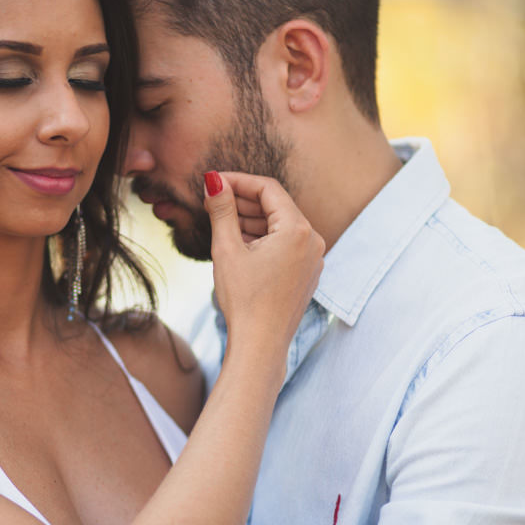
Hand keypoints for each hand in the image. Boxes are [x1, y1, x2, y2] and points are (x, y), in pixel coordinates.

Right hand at [204, 170, 323, 366]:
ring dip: (251, 220)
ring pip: (279, 225)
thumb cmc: (243, 299)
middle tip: (211, 200)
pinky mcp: (307, 273)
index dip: (238, 181)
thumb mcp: (227, 248)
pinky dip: (263, 238)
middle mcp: (313, 240)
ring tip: (220, 222)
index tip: (213, 181)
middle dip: (243, 201)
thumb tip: (213, 180)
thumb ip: (222, 209)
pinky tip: (238, 243)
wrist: (260, 345)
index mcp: (298, 230)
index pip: (267, 189)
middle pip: (276, 206)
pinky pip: (285, 244)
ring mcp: (313, 258)